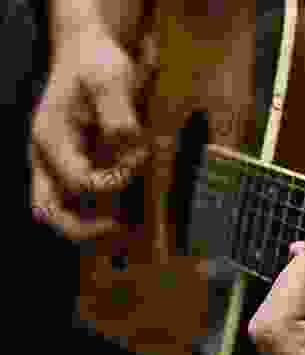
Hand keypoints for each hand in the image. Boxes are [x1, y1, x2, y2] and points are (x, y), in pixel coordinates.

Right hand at [31, 28, 154, 240]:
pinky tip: (130, 212)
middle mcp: (47, 157)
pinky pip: (78, 203)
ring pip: (59, 212)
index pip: (78, 182)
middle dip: (83, 229)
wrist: (90, 55)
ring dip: (88, 228)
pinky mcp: (74, 168)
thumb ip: (118, 112)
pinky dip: (99, 212)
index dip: (112, 183)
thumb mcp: (111, 78)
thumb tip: (126, 145)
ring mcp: (58, 165)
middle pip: (48, 210)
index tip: (140, 164)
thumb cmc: (99, 64)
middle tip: (119, 231)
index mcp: (52, 138)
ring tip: (123, 234)